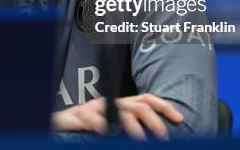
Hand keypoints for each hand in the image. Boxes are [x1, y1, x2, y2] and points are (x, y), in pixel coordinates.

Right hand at [51, 94, 184, 139]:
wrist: (60, 124)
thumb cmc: (90, 127)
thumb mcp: (115, 126)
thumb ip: (132, 127)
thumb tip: (158, 135)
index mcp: (121, 104)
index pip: (146, 99)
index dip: (164, 106)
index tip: (179, 119)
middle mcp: (111, 103)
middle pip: (137, 104)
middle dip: (153, 119)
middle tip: (163, 136)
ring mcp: (95, 108)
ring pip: (118, 110)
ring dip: (132, 126)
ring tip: (141, 140)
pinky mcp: (80, 116)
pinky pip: (93, 119)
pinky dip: (103, 126)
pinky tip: (110, 135)